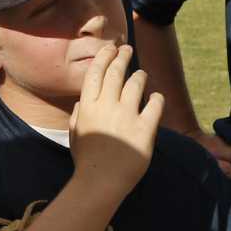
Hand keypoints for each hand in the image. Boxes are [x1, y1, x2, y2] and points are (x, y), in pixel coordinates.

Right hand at [69, 45, 161, 195]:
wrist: (100, 183)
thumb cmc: (86, 162)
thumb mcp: (74, 136)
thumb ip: (77, 116)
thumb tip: (81, 102)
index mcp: (87, 107)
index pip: (96, 73)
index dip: (104, 56)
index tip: (110, 48)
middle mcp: (106, 106)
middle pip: (116, 72)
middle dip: (122, 56)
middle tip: (127, 49)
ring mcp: (126, 116)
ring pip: (136, 84)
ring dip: (140, 76)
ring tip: (141, 75)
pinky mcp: (144, 129)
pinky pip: (154, 105)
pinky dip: (156, 98)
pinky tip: (156, 98)